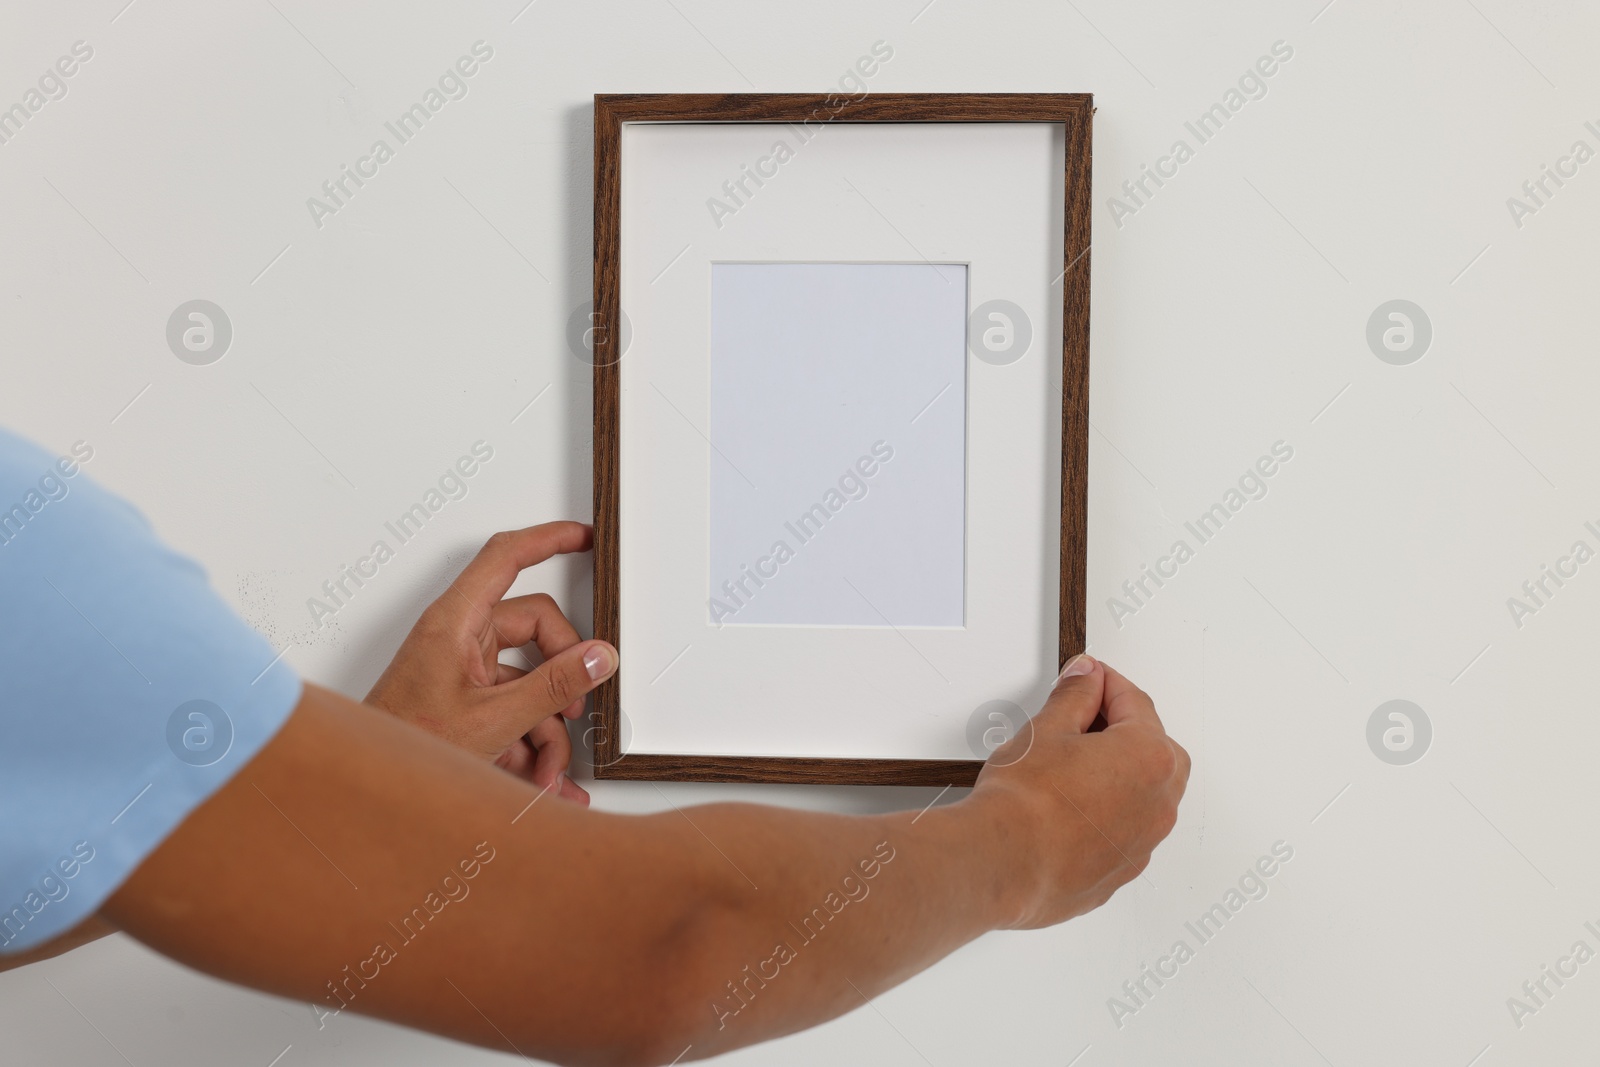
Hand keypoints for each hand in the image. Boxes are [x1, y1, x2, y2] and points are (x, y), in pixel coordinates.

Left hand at [364, 522, 616, 804]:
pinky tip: (537, 776)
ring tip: (547, 767)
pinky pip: (513, 704)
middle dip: (561, 675)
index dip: (548, 539)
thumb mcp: (494, 718)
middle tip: (574, 704)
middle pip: (534, 628)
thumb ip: (553, 685)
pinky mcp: (465, 696)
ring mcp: (463, 667)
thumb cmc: (404, 745)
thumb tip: (596, 657)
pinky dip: (529, 739)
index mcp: (456, 621)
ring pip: (527, 676)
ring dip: (546, 725)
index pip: (507, 557)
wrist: (369, 785)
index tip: (583, 537)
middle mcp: (459, 636)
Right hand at [969, 655, 1188, 928]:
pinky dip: (1110, 813)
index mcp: (1148, 757)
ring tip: (1075, 764)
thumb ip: (1075, 697)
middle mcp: (1158, 802)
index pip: (1135, 703)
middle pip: (1155, 748)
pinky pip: (1128, 830)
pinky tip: (1073, 806)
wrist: (1004, 863)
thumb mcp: (1047, 729)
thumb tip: (1085, 680)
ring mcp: (1143, 842)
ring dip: (1121, 773)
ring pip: (1146, 794)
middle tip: (1084, 718)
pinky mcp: (1120, 870)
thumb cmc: (1025, 803)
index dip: (1105, 683)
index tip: (1087, 678)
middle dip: (1125, 728)